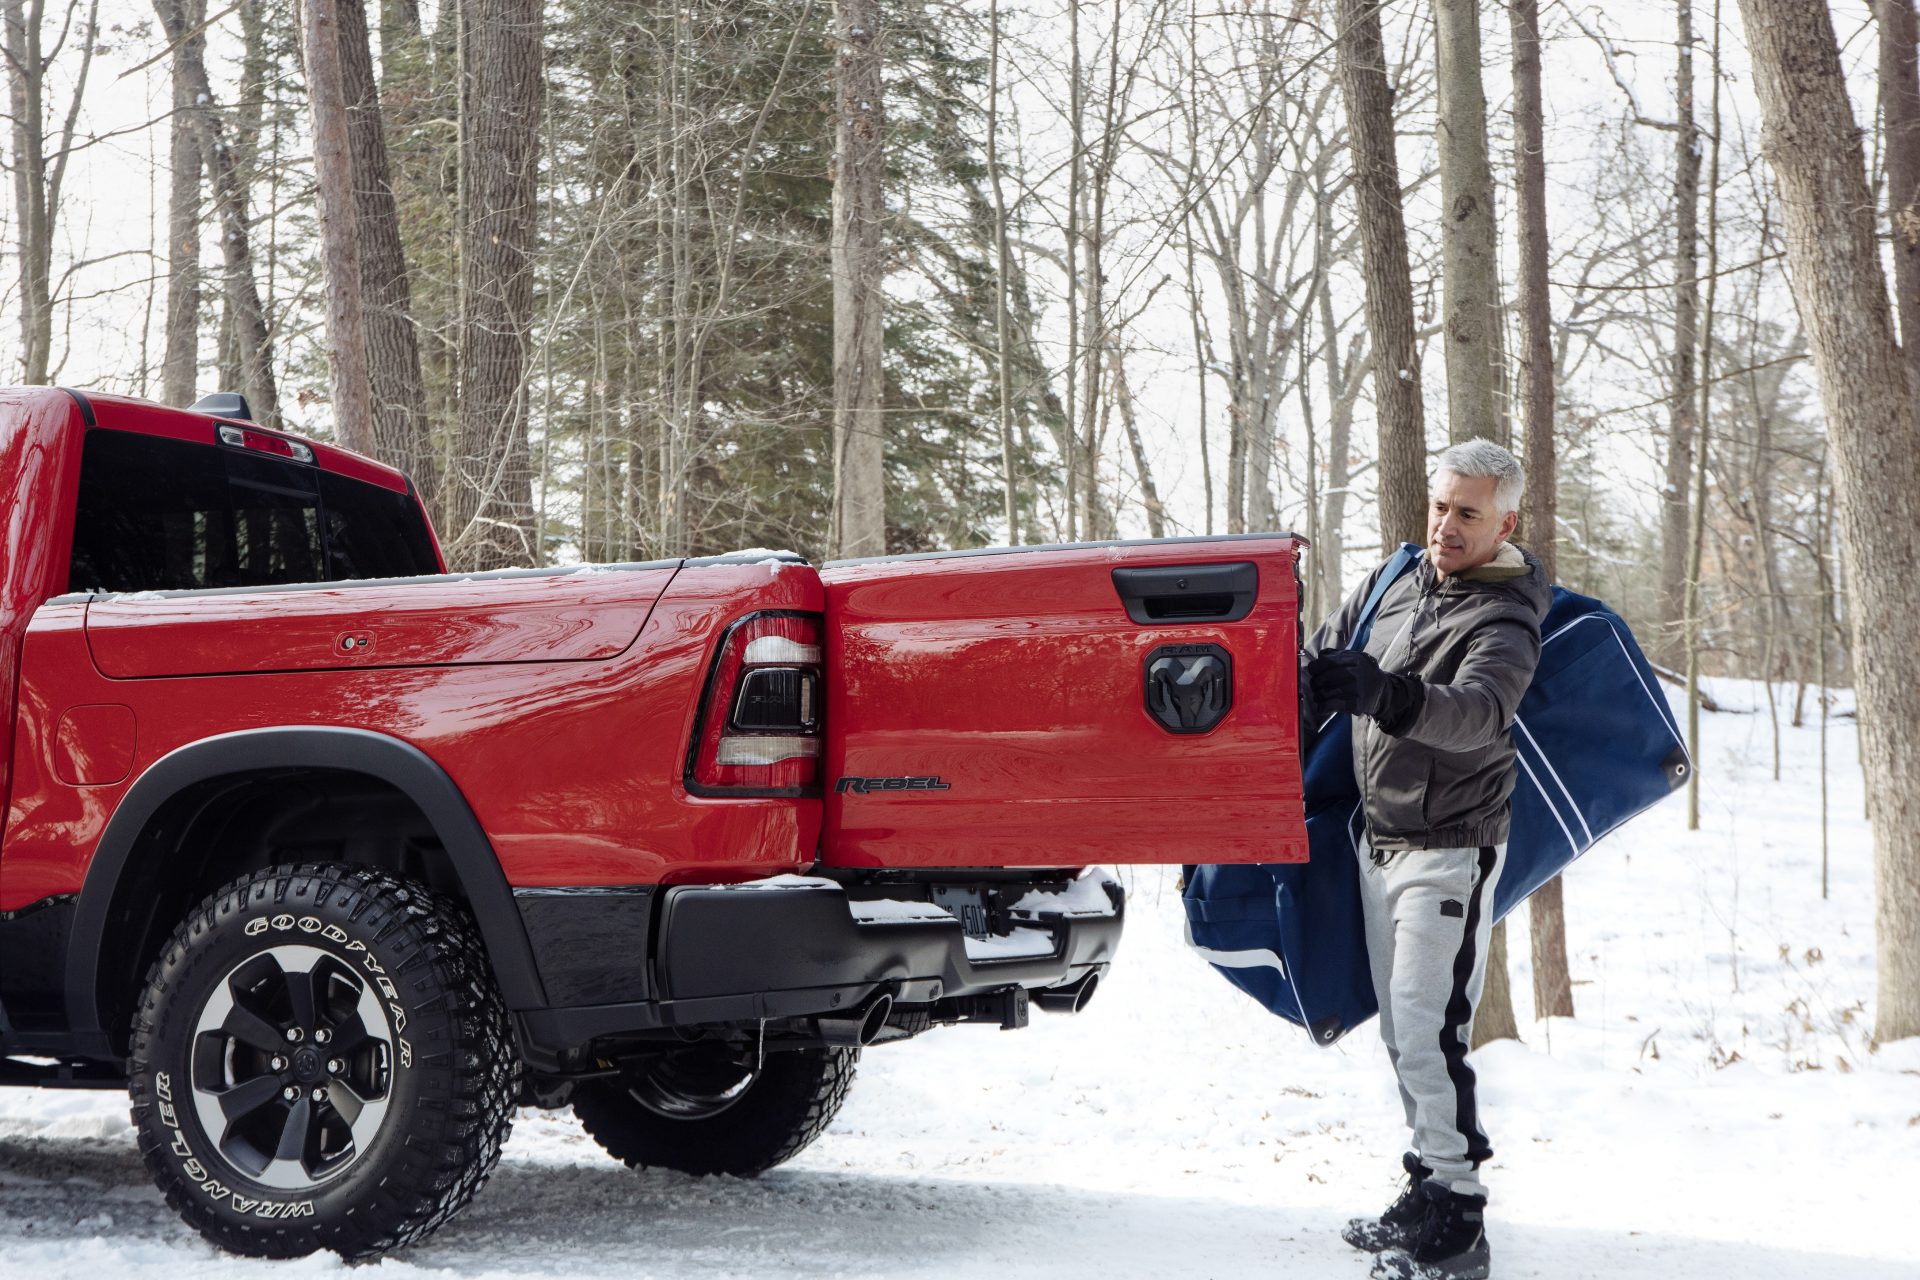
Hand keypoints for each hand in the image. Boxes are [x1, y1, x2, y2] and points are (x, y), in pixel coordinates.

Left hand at [1306, 649, 1422, 731]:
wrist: (1383, 692)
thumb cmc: (1363, 673)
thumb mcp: (1355, 658)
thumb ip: (1337, 655)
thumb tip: (1320, 655)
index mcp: (1354, 659)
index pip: (1326, 662)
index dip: (1315, 667)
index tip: (1313, 671)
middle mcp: (1356, 673)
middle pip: (1324, 678)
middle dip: (1315, 683)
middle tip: (1315, 686)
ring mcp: (1357, 689)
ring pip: (1326, 693)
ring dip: (1317, 696)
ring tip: (1318, 696)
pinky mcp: (1357, 704)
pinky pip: (1333, 705)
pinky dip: (1323, 707)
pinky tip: (1321, 707)